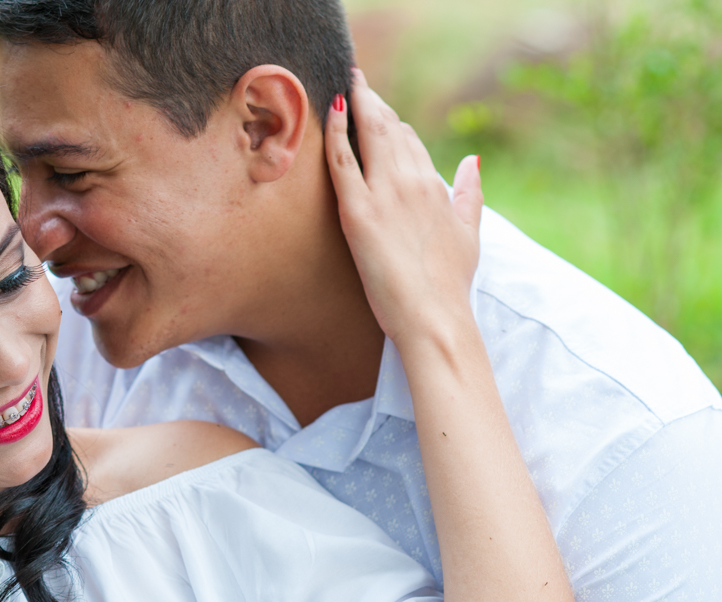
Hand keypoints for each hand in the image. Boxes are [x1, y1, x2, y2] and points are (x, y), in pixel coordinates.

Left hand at [325, 68, 482, 348]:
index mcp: (434, 186)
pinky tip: (332, 110)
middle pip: (389, 128)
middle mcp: (411, 182)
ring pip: (369, 135)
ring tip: (345, 85)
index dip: (393, 124)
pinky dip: (336, 132)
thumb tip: (472, 162)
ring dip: (357, 105)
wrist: (434, 317)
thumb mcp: (469, 231)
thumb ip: (469, 192)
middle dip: (373, 102)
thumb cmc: (449, 283)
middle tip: (356, 80)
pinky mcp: (358, 213)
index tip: (377, 111)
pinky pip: (342, 161)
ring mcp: (385, 195)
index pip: (411, 141)